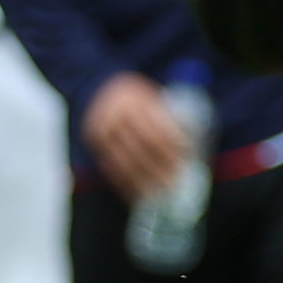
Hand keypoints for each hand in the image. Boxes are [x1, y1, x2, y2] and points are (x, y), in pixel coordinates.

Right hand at [80, 73, 195, 202]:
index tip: (187, 158)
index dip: (173, 145)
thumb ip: (166, 117)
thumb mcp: (151, 96)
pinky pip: (109, 167)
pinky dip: (124, 183)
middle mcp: (116, 113)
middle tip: (175, 181)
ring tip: (159, 193)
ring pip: (125, 160)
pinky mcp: (92, 142)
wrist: (97, 89)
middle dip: (161, 166)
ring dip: (144, 180)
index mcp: (135, 99)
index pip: (157, 128)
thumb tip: (191, 146)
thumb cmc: (135, 97)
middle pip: (143, 145)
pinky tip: (137, 193)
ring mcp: (101, 128)